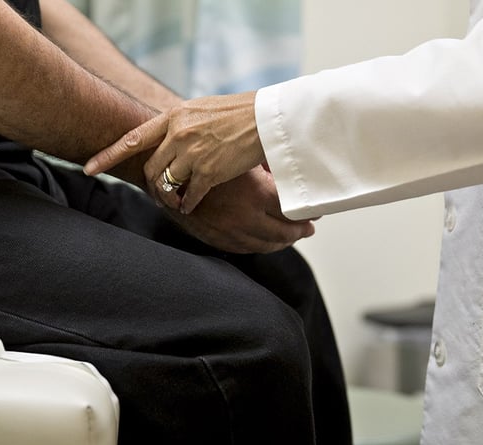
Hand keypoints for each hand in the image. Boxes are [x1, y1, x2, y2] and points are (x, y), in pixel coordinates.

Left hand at [85, 91, 265, 213]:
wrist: (267, 118)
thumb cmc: (238, 112)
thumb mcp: (202, 109)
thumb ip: (181, 123)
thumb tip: (168, 137)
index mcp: (173, 116)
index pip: (132, 138)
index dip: (107, 155)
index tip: (88, 169)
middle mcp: (178, 134)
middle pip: (151, 168)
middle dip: (152, 185)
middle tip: (157, 195)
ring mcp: (192, 153)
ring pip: (167, 183)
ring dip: (168, 197)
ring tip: (174, 203)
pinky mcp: (210, 171)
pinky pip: (189, 195)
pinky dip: (187, 204)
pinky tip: (190, 207)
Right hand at [165, 166, 315, 253]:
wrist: (167, 172)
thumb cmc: (206, 157)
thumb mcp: (242, 158)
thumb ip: (270, 168)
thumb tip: (295, 174)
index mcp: (257, 194)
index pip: (294, 212)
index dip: (308, 213)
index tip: (315, 212)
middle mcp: (245, 217)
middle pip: (284, 233)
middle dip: (300, 231)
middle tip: (309, 227)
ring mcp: (230, 232)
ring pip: (266, 245)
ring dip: (282, 242)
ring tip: (292, 235)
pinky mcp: (216, 240)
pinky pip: (245, 249)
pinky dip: (260, 246)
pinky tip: (267, 240)